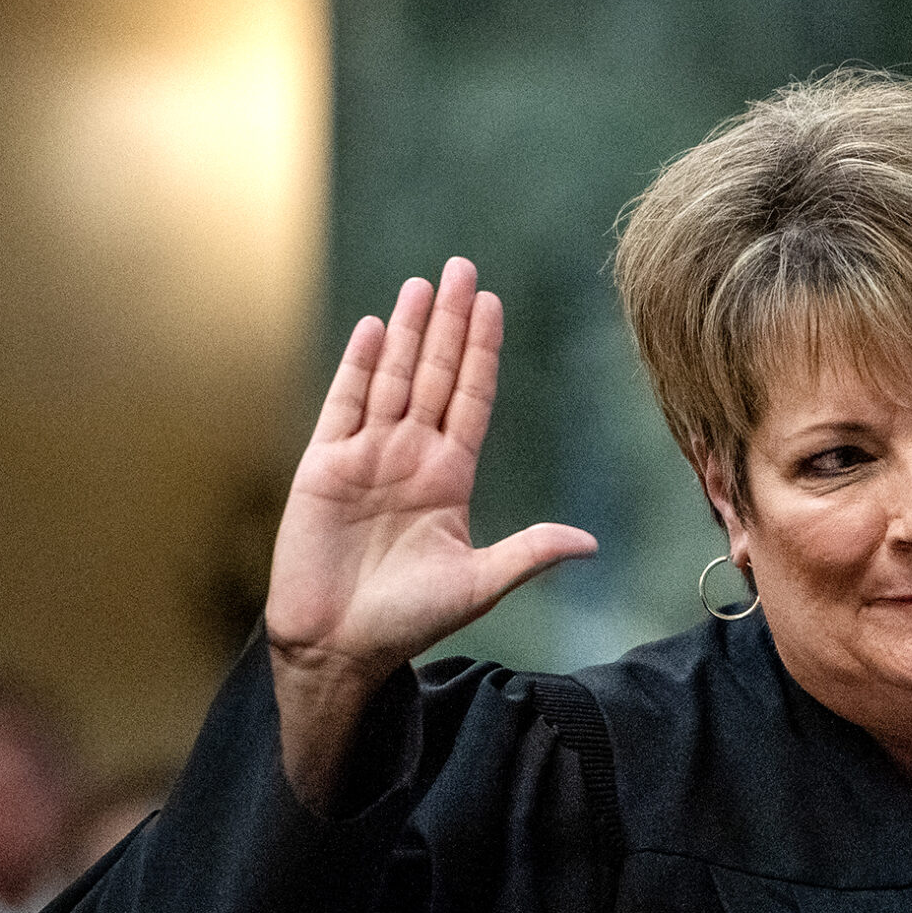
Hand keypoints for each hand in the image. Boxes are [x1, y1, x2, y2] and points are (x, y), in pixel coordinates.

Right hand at [265, 258, 596, 804]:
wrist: (339, 645)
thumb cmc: (408, 622)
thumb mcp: (479, 584)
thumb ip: (528, 553)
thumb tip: (589, 542)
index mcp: (449, 478)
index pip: (471, 399)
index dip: (481, 352)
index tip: (493, 305)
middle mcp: (409, 457)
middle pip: (433, 375)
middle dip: (448, 322)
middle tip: (461, 267)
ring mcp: (366, 457)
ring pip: (391, 379)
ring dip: (406, 331)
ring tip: (422, 284)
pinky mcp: (323, 468)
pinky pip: (343, 406)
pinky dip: (358, 367)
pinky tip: (372, 329)